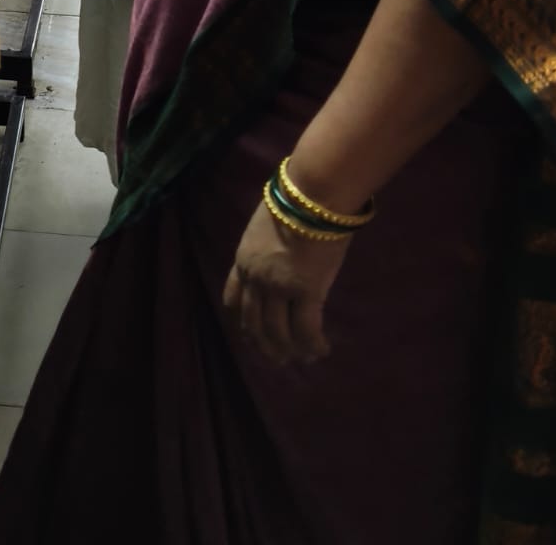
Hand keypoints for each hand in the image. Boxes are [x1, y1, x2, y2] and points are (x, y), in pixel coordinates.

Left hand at [223, 199, 350, 366]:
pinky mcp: (306, 291)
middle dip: (266, 346)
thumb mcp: (266, 227)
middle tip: (279, 361)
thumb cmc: (295, 202)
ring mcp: (278, 286)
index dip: (243, 321)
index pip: (233, 299)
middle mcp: (255, 278)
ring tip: (305, 359)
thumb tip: (283, 264)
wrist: (311, 194)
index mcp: (243, 259)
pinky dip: (313, 345)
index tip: (252, 336)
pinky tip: (322, 350)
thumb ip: (268, 251)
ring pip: (279, 333)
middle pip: (254, 323)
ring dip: (291, 351)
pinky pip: (306, 330)